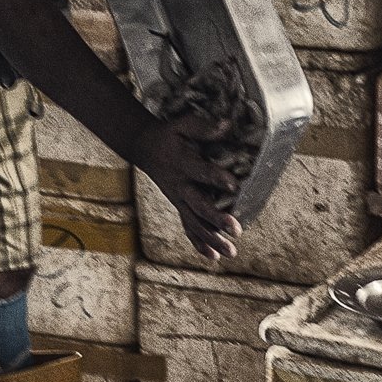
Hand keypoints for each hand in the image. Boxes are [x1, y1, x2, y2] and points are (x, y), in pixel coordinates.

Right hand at [132, 114, 242, 261]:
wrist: (145, 148)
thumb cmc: (169, 135)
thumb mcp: (182, 125)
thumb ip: (203, 127)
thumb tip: (228, 124)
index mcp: (183, 164)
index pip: (202, 172)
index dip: (217, 178)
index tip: (235, 185)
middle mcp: (180, 187)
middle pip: (199, 206)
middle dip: (218, 219)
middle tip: (236, 230)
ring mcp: (179, 200)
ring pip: (195, 224)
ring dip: (213, 240)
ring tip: (232, 253)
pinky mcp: (179, 207)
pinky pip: (188, 228)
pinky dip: (199, 244)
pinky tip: (214, 257)